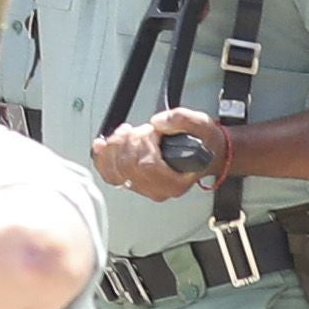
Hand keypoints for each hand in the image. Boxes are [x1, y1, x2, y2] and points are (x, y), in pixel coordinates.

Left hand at [94, 110, 226, 203]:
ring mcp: (144, 188)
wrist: (206, 154)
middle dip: (131, 141)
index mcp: (175, 181)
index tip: (154, 132)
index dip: (145, 143)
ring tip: (129, 134)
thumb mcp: (201, 124)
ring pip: (115, 172)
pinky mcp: (134, 182)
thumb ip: (181, 120)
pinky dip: (102, 158)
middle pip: (127, 167)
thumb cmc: (204, 144)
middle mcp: (158, 189)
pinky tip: (102, 146)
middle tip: (143, 131)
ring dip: (116, 147)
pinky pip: (110, 175)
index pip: (147, 165)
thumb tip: (158, 123)